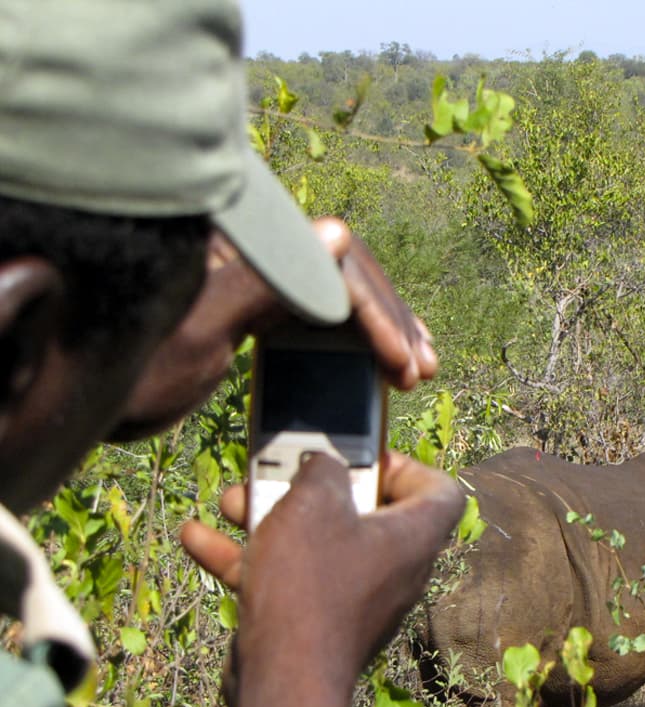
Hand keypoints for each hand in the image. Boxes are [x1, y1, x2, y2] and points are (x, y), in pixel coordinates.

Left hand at [109, 218, 437, 439]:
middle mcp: (257, 249)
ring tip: (418, 366)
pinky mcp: (263, 302)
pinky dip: (360, 335)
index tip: (400, 361)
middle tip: (421, 369)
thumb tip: (338, 234)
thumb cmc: (129, 370)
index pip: (330, 263)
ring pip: (344, 289)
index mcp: (239, 243)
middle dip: (389, 320)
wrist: (86, 396)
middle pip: (346, 270)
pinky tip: (387, 356)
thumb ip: (263, 284)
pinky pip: (325, 310)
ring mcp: (263, 273)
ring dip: (385, 327)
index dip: (373, 312)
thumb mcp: (197, 333)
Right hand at [181, 452, 463, 706]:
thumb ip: (323, 469)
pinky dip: (247, 558)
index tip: (363, 460)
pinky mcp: (316, 624)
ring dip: (270, 517)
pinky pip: (287, 579)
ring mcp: (355, 600)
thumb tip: (324, 466)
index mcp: (414, 538)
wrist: (285, 681)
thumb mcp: (314, 501)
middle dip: (312, 488)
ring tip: (229, 501)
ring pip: (317, 544)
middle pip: (363, 513)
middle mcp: (394, 569)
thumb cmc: (311, 583)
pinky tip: (197, 538)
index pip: (439, 492)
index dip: (408, 466)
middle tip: (277, 474)